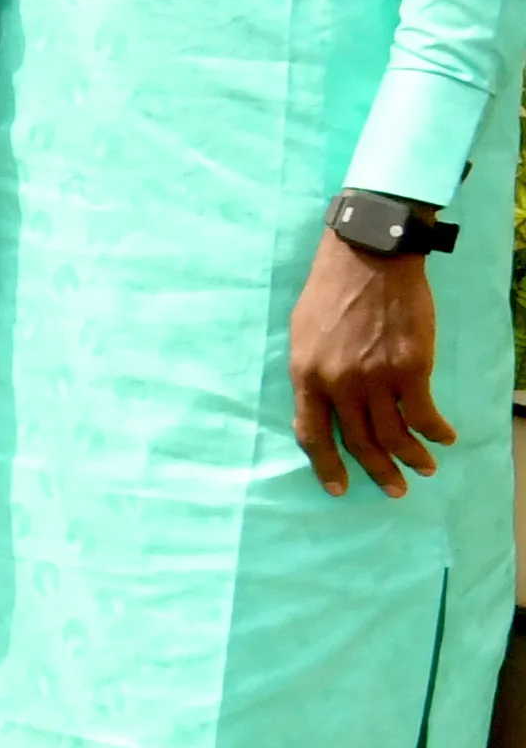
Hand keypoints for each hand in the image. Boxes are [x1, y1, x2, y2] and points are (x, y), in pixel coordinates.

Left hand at [292, 235, 452, 499]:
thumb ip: (312, 371)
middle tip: (395, 489)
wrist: (368, 258)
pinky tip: (444, 436)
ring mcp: (375, 377)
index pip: (311, 434)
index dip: (326, 466)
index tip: (339, 488)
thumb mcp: (302, 333)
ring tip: (425, 468)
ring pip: (395, 434)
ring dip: (412, 457)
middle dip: (378, 471)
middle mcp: (338, 383)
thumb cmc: (331, 291)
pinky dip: (436, 431)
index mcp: (305, 375)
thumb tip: (323, 402)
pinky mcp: (411, 368)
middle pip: (359, 442)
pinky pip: (424, 413)